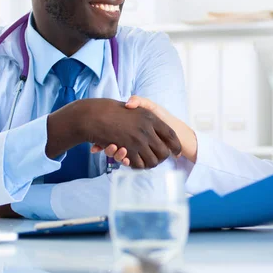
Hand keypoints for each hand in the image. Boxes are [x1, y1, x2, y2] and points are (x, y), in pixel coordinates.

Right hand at [47, 99, 181, 169]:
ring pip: (153, 161)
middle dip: (163, 159)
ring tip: (147, 162)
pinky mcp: (127, 150)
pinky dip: (138, 166)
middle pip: (164, 152)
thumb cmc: (114, 110)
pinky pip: (138, 164)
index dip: (176, 145)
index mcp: (151, 117)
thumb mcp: (135, 106)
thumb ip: (149, 115)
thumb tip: (161, 129)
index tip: (178, 152)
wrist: (94, 115)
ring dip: (150, 164)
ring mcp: (137, 141)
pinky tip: (135, 162)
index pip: (171, 135)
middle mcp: (147, 129)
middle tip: (159, 160)